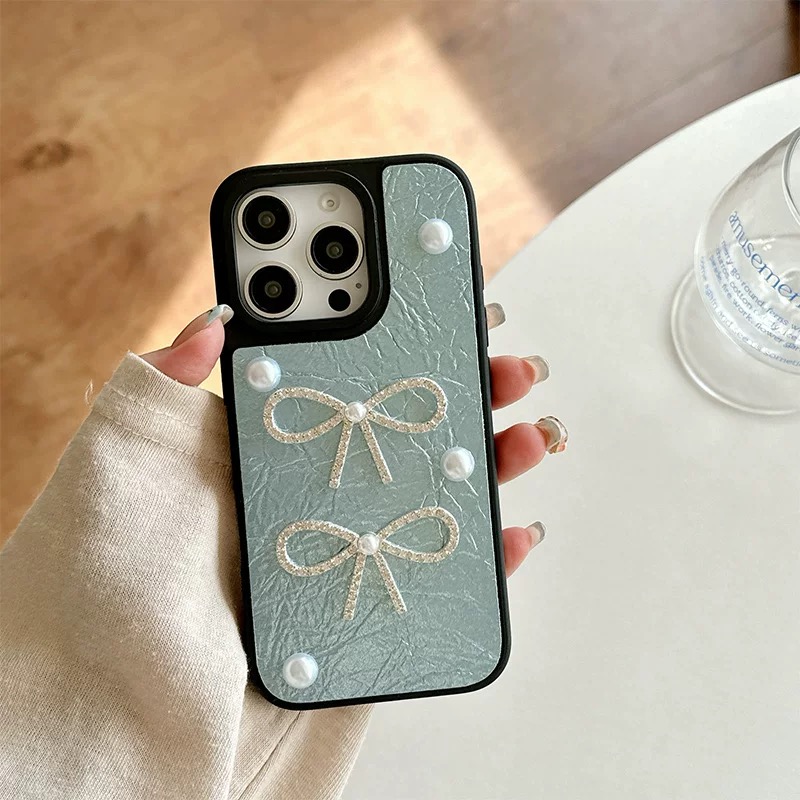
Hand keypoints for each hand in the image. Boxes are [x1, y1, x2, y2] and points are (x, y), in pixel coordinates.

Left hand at [142, 305, 565, 576]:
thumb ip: (162, 383)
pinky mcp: (374, 607)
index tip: (443, 306)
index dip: (401, 342)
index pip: (348, 377)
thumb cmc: (124, 580)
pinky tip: (514, 528)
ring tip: (527, 433)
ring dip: (496, 460)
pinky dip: (490, 553)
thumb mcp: (129, 458)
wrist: (135, 701)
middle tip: (503, 362)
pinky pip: (446, 576)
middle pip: (411, 430)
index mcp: (271, 449)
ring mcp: (352, 548)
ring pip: (441, 493)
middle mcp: (319, 492)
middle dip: (469, 389)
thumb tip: (211, 321)